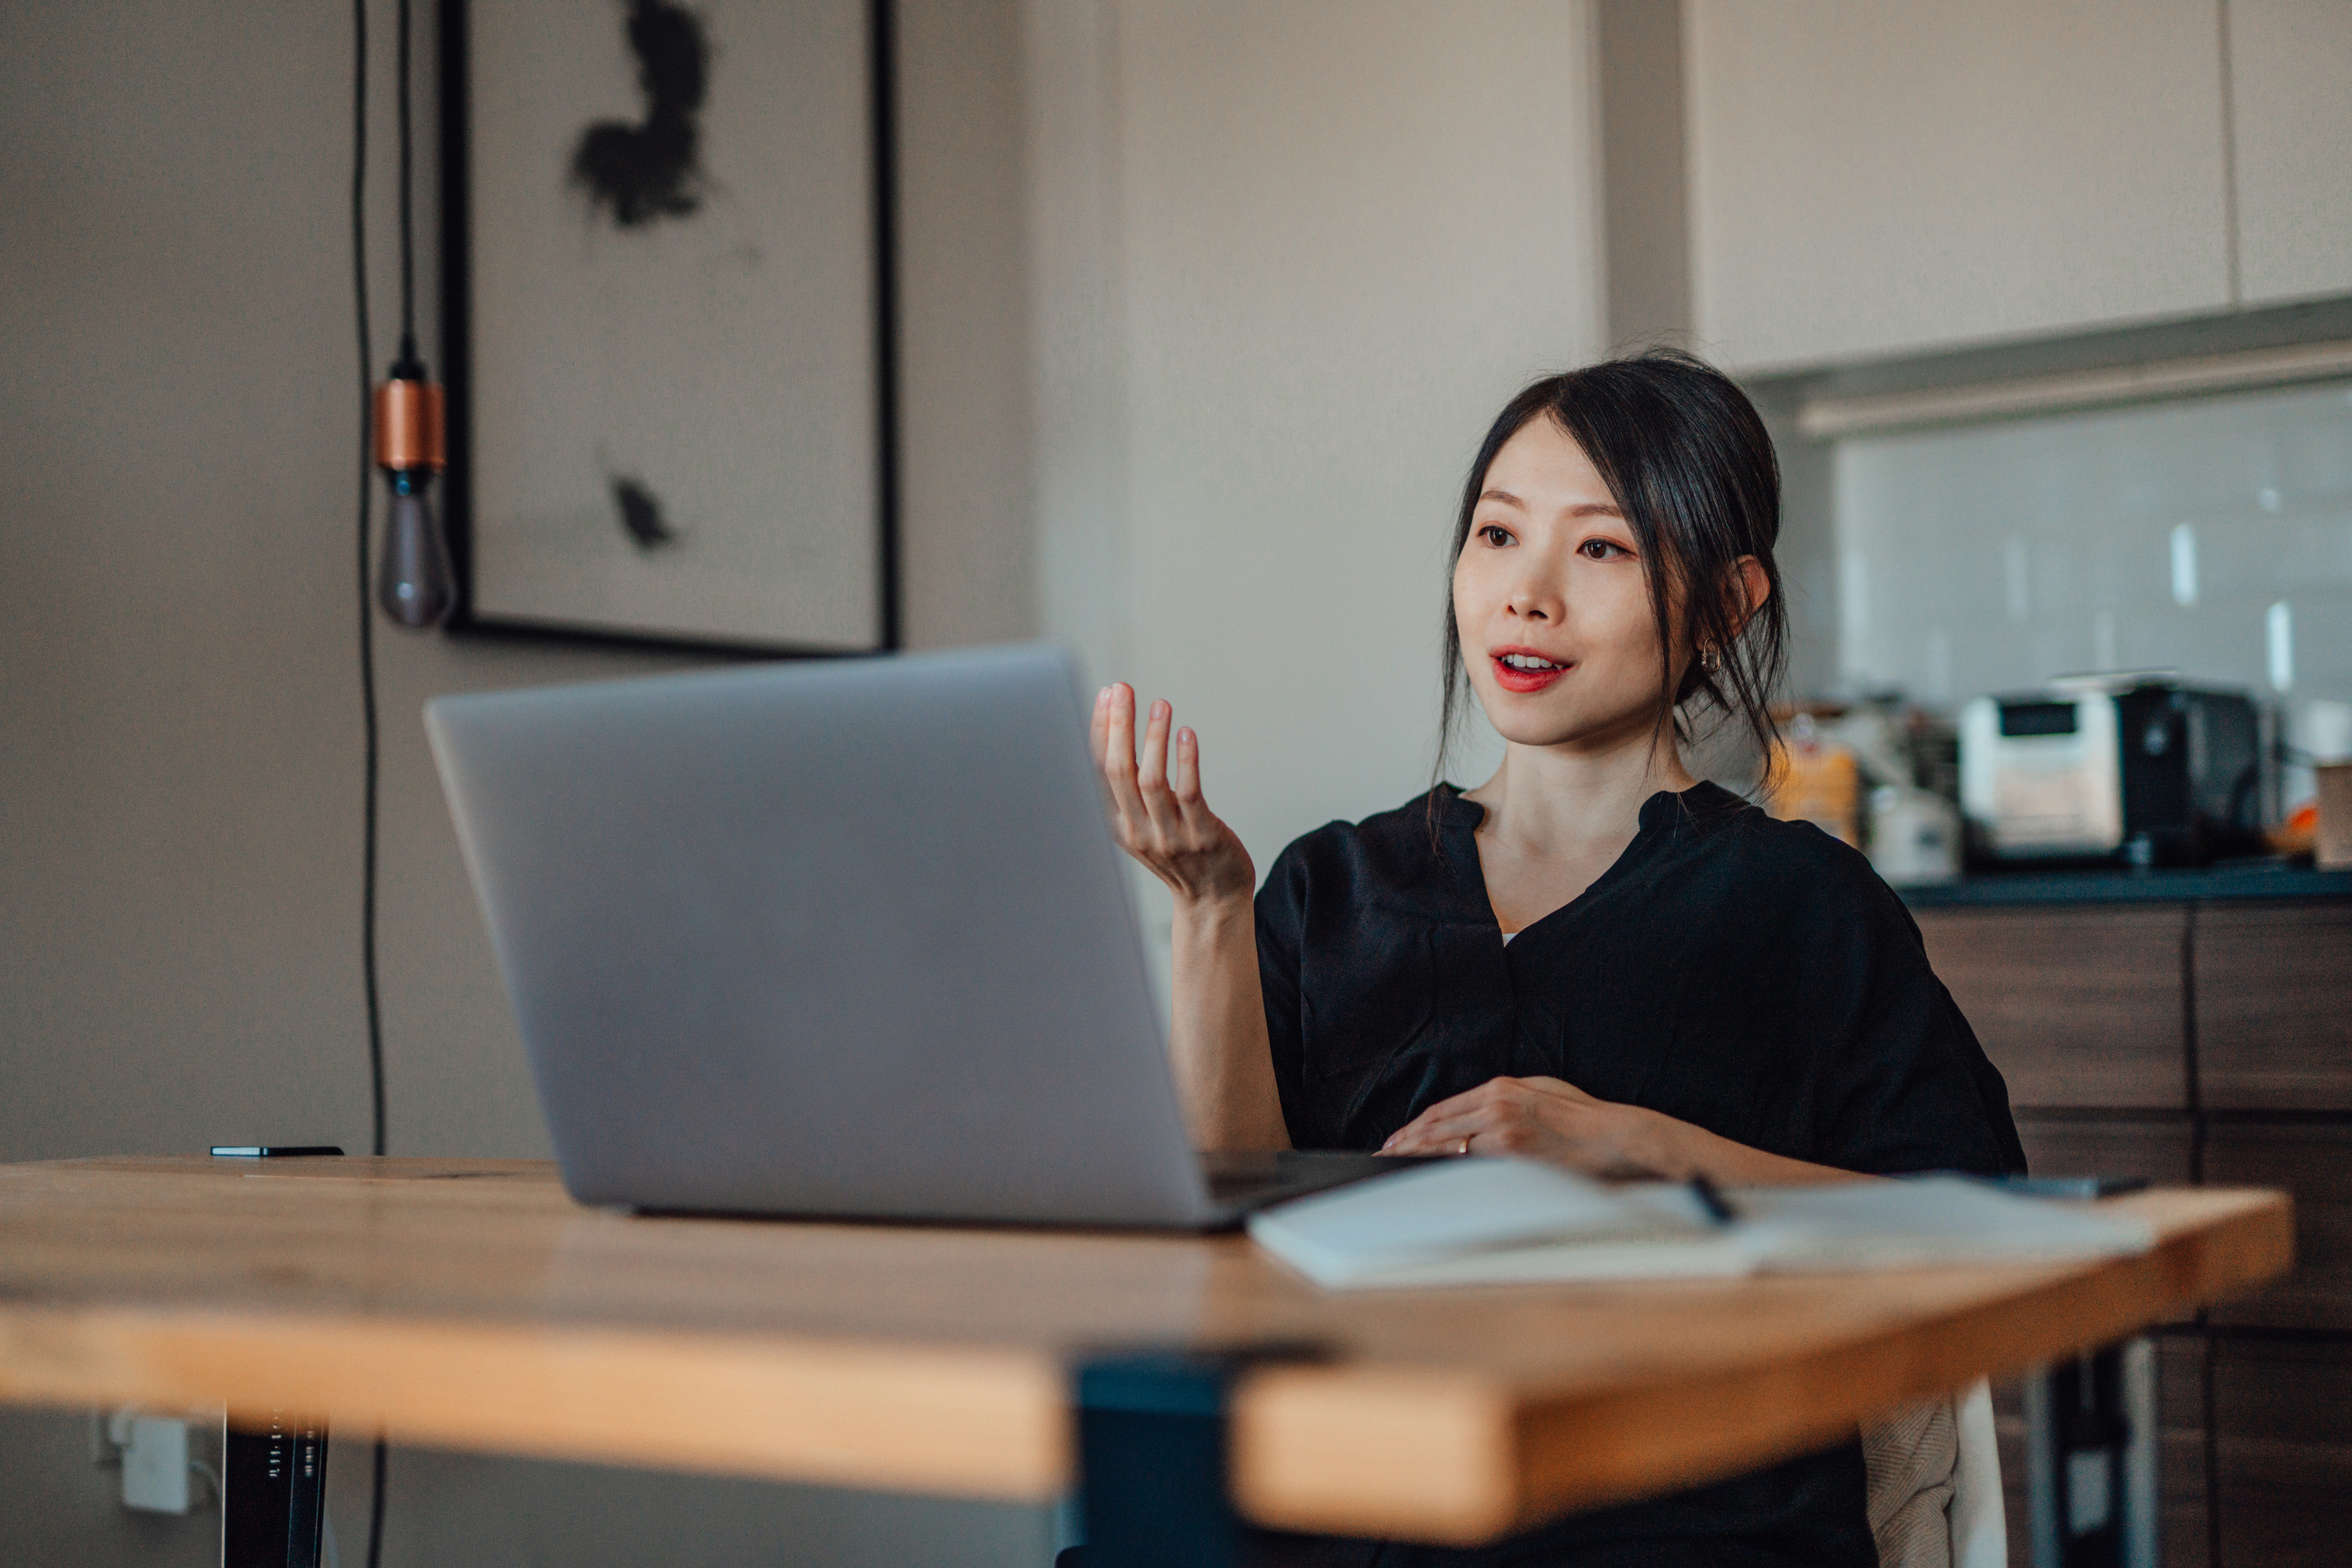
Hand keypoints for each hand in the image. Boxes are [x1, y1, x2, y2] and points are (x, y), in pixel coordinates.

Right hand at [1090, 683, 1254, 905]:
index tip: (1107, 694)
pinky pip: (1189, 794)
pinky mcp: (1203, 836)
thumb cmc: (1180, 855)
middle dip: (1118, 725)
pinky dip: (1186, 761)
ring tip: (1161, 705)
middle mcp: (1138, 831)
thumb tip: (1118, 730)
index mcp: (1118, 825)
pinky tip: (1186, 734)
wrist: (1213, 902)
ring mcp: (1170, 836)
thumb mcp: (1142, 826)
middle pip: (1118, 771)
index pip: (1099, 771)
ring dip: (1153, 738)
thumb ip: (1129, 790)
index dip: (1101, 730)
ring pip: (1151, 781)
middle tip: (1124, 688)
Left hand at [1379, 1076, 1694, 1179]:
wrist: (1613, 1137)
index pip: (1443, 1109)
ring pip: (1447, 1146)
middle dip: (1407, 1142)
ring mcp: (1502, 1132)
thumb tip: (1479, 1112)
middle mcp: (1495, 1106)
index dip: (1416, 1126)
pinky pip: (1470, 1166)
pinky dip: (1446, 1171)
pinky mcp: (1512, 1156)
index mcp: (1499, 1088)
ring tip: (1395, 1166)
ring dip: (1418, 1157)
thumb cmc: (1581, 1115)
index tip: (1398, 1137)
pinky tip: (1429, 1178)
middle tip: (1383, 1154)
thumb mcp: (1539, 1090)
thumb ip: (1505, 1099)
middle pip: (1437, 1127)